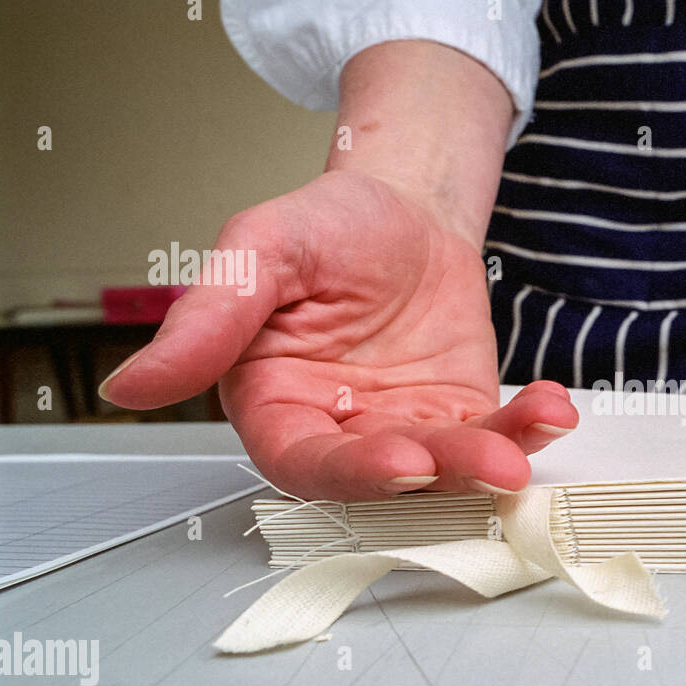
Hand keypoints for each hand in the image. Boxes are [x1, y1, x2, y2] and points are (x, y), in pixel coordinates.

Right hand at [99, 170, 577, 499]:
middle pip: (389, 478)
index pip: (307, 462)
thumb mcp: (261, 250)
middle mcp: (343, 432)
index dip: (353, 471)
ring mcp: (408, 430)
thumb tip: (130, 385)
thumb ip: (208, 318)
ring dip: (495, 459)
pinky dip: (529, 429)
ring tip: (534, 433)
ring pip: (450, 467)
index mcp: (278, 406)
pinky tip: (555, 407)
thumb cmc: (327, 226)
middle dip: (443, 475)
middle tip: (491, 465)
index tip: (402, 458)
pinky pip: (497, 436)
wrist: (404, 206)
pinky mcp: (463, 417)